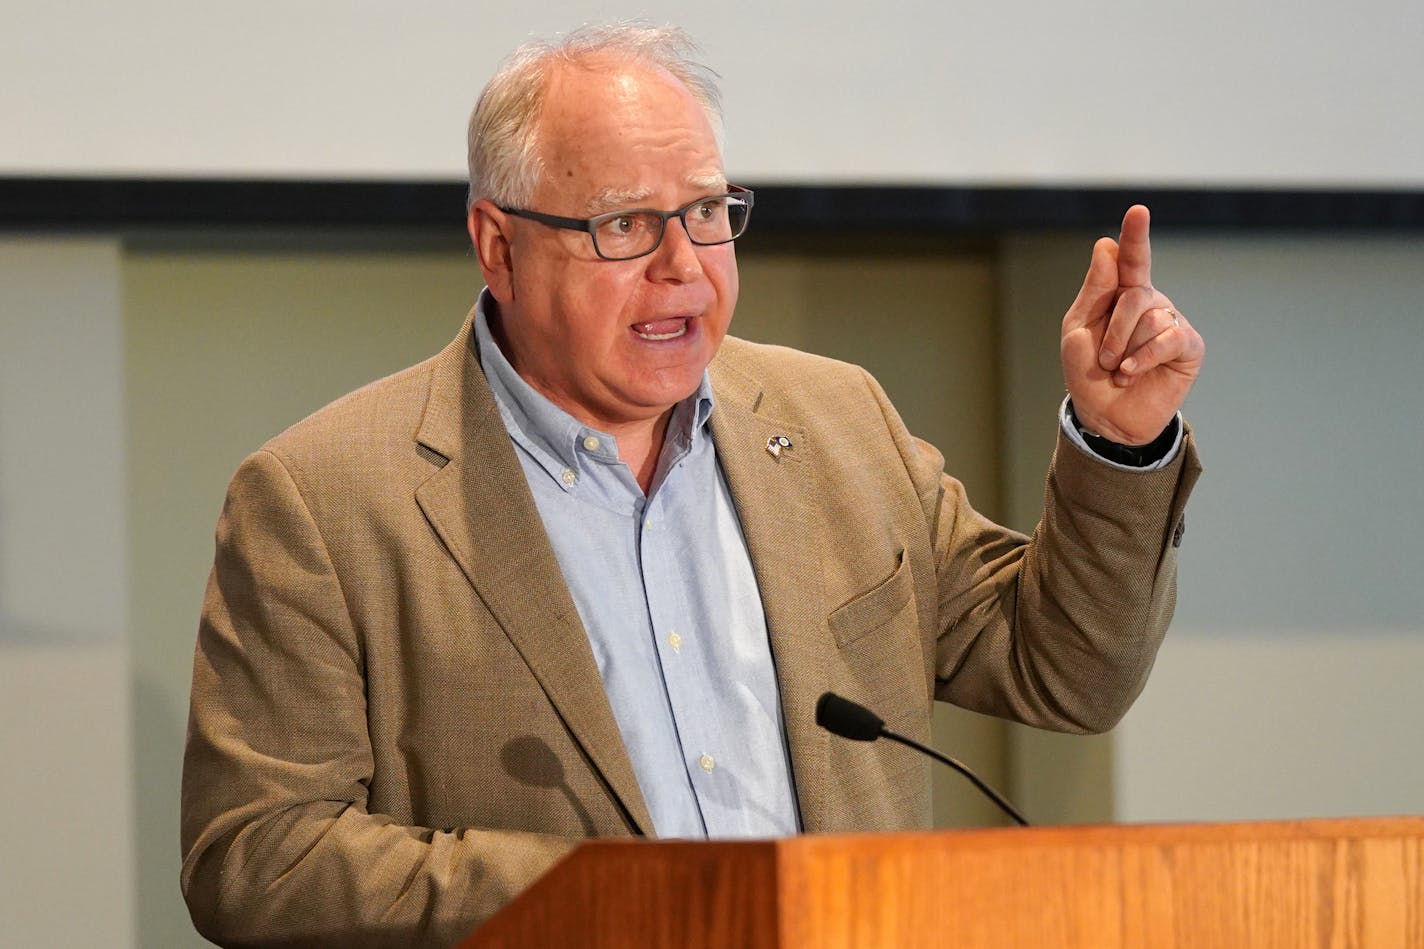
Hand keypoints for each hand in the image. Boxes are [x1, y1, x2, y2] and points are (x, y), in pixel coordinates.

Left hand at [1060, 205, 1204, 444]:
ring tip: (1118, 369)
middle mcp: (1151, 301)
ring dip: (1124, 349)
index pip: (1130, 258)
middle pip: (1135, 294)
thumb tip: (1106, 244)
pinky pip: (1169, 339)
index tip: (1138, 211)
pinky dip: (1143, 357)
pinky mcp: (1188, 347)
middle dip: (1112, 330)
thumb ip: (1095, 289)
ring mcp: (1172, 322)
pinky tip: (1130, 372)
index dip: (1135, 235)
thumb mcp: (1079, 329)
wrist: (1105, 415)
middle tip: (1104, 358)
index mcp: (1121, 293)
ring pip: (1151, 319)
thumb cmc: (1088, 371)